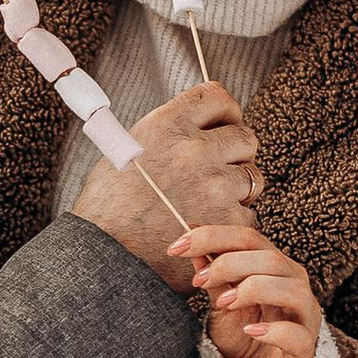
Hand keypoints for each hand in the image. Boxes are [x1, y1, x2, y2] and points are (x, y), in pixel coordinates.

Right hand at [72, 82, 259, 288]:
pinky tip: (206, 229)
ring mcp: (214, 185)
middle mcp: (194, 149)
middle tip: (217, 171)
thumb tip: (196, 128)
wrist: (105, 260)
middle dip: (235, 154)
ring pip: (252, 176)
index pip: (217, 97)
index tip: (224, 124)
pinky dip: (231, 223)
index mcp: (168, 125)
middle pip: (244, 137)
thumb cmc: (108, 211)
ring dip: (237, 190)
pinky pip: (247, 213)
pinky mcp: (228, 220)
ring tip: (208, 205)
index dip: (226, 112)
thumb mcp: (126, 153)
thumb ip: (166, 135)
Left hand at [169, 223, 323, 357]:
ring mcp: (303, 318)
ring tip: (223, 303)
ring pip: (292, 289)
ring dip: (254, 290)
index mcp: (273, 268)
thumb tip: (191, 232)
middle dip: (229, 264)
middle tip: (198, 281)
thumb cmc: (242, 339)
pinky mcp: (304, 350)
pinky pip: (297, 334)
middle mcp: (293, 286)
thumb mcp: (221, 302)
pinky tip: (251, 331)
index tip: (177, 247)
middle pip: (270, 259)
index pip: (248, 238)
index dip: (213, 237)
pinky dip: (273, 330)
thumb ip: (213, 272)